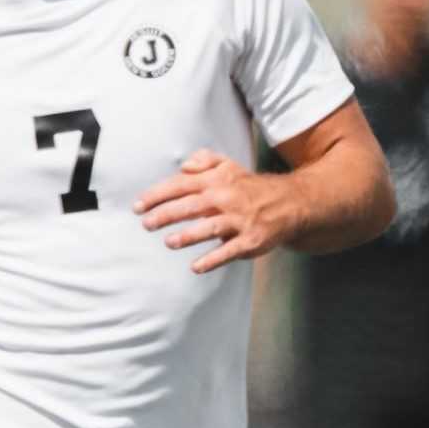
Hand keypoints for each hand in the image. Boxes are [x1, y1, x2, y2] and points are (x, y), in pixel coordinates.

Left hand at [134, 149, 291, 273]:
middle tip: (146, 224)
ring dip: (188, 235)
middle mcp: (226, 198)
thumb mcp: (229, 165)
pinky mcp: (250, 240)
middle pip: (191, 206)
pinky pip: (230, 251)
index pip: (181, 185)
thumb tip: (183, 166)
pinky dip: (213, 259)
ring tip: (169, 242)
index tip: (138, 206)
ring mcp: (239, 220)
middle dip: (166, 215)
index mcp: (216, 180)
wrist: (290, 202)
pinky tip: (196, 267)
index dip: (157, 195)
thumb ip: (204, 160)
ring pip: (210, 227)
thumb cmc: (249, 187)